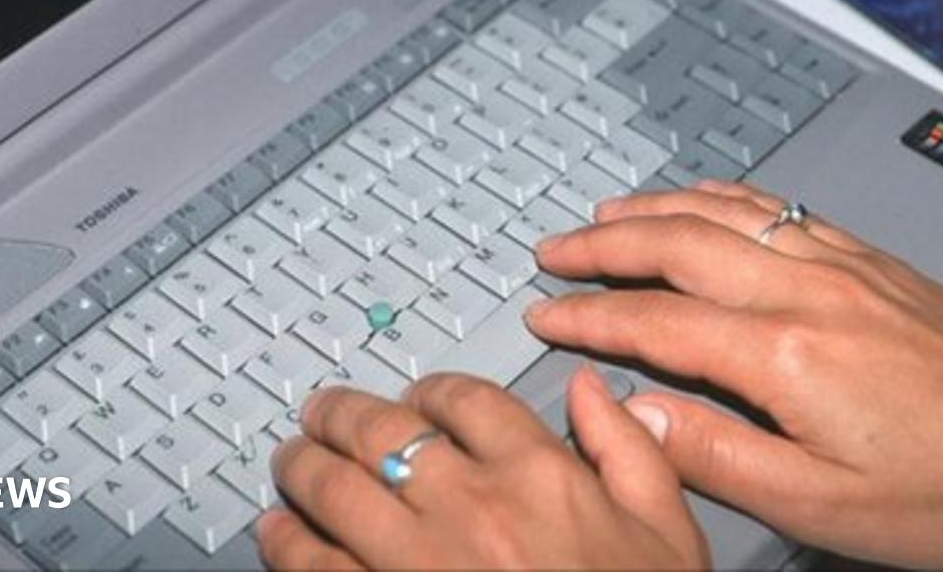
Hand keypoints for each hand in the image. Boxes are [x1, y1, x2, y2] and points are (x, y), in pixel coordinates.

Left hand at [256, 371, 708, 569]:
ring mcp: (417, 559)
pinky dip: (285, 541)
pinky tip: (275, 532)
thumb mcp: (666, 536)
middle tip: (322, 412)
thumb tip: (590, 389)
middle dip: (341, 413)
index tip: (417, 398)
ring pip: (334, 486)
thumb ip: (631, 452)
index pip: (465, 398)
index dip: (431, 390)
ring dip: (302, 465)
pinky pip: (313, 564)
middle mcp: (471, 505)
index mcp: (540, 476)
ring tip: (291, 460)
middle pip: (381, 430)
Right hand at [526, 181, 942, 568]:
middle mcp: (807, 291)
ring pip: (723, 212)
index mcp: (785, 352)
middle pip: (677, 244)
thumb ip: (716, 454)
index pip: (654, 320)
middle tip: (554, 248)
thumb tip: (634, 413)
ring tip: (604, 214)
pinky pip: (777, 205)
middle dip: (603, 244)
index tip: (546, 314)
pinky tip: (703, 197)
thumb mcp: (822, 503)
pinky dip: (721, 194)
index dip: (588, 315)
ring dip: (652, 209)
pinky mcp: (870, 261)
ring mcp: (841, 265)